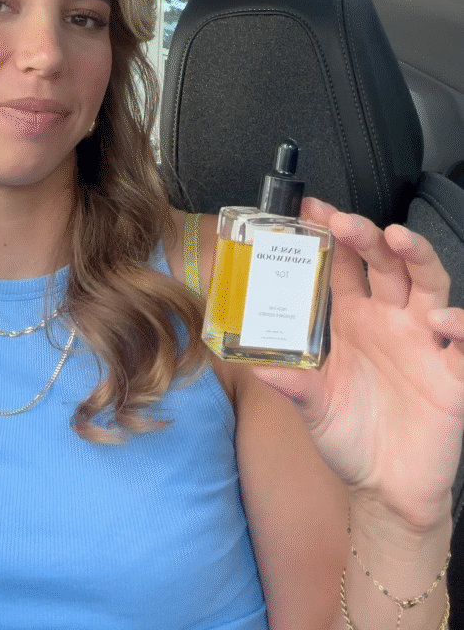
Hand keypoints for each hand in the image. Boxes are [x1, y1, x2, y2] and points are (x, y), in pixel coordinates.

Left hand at [251, 197, 463, 531]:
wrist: (384, 489)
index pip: (343, 264)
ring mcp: (424, 342)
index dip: (331, 234)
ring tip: (398, 239)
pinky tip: (442, 320)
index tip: (310, 211)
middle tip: (345, 222)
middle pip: (386, 262)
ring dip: (417, 257)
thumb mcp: (312, 406)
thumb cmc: (349, 437)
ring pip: (429, 284)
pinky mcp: (453, 374)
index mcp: (353, 319)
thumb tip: (257, 363)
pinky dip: (460, 326)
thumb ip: (291, 383)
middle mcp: (389, 321)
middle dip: (367, 235)